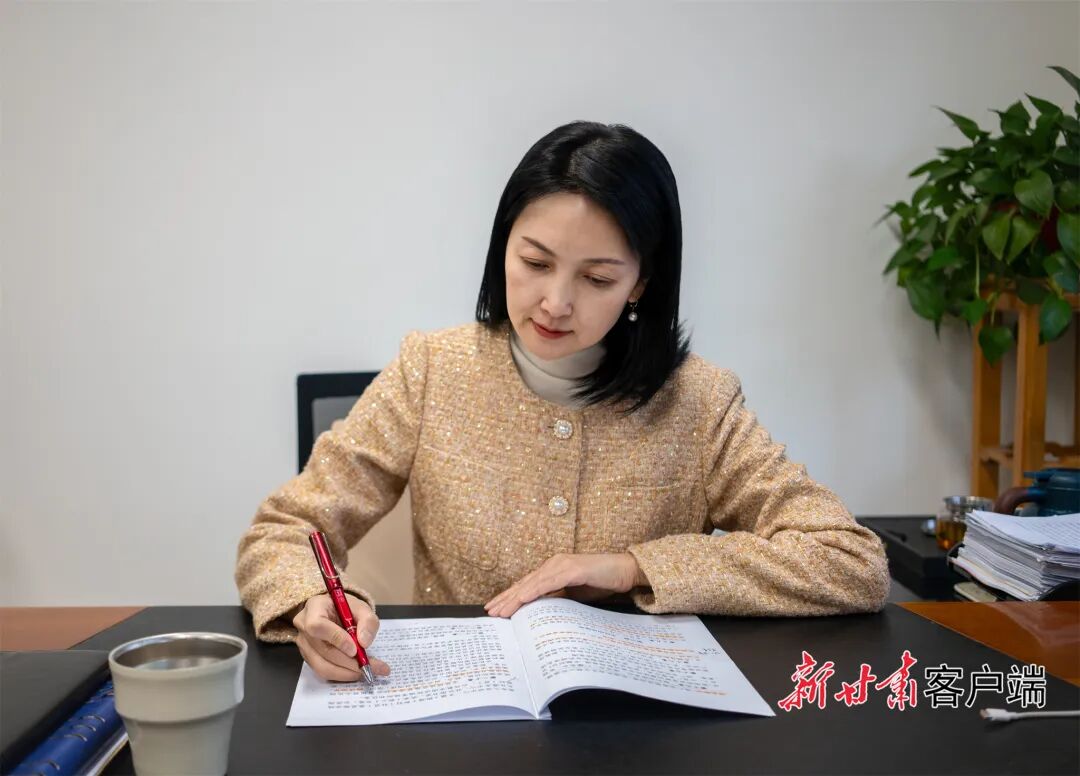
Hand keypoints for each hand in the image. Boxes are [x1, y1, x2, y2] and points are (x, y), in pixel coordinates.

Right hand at [292, 592, 391, 681]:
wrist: (333, 612)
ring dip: (346, 672)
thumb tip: (365, 642)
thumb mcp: (361, 607)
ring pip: (321, 666)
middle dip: (349, 662)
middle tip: (372, 667)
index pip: (318, 625)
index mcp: (314, 607)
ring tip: (367, 671)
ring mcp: (303, 644)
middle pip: (322, 650)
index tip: (355, 649)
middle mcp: (303, 626)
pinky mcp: (307, 657)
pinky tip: (356, 672)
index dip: (336, 639)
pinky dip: (341, 674)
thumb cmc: (345, 608)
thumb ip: (367, 621)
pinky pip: (322, 671)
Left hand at [484, 552, 643, 617]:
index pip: (527, 585)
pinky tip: (524, 598)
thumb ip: (556, 599)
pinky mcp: (573, 569)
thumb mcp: (574, 594)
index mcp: (553, 570)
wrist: (625, 571)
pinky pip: (550, 581)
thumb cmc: (601, 582)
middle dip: (507, 598)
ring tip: (502, 609)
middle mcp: (554, 564)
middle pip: (525, 584)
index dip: (510, 596)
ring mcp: (563, 565)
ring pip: (534, 583)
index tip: (496, 608)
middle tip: (491, 612)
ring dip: (516, 597)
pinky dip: (535, 590)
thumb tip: (538, 612)